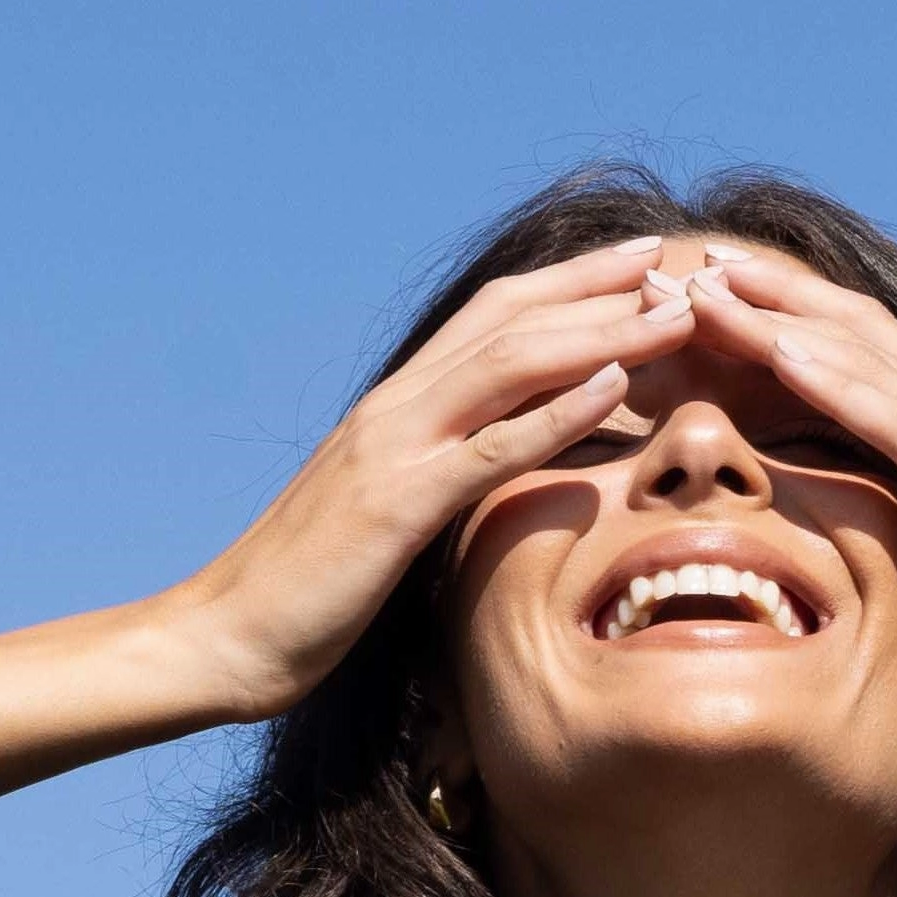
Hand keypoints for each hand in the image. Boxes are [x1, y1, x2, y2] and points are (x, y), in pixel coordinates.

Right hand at [170, 241, 697, 720]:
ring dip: (602, 332)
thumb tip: (484, 481)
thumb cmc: (302, 596)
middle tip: (672, 258)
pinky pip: (491, 446)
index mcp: (394, 410)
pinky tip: (616, 387)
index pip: (490, 322)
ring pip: (513, 362)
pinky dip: (557, 410)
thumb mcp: (379, 524)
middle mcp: (396, 408)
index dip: (565, 289)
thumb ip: (431, 487)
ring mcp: (395, 448)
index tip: (634, 268)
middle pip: (509, 317)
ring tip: (673, 311)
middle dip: (596, 284)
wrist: (223, 638)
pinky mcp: (399, 505)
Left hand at [676, 250, 896, 718]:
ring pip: (861, 353)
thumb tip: (887, 537)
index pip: (862, 355)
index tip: (711, 301)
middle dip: (764, 293)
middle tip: (681, 263)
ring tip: (700, 283)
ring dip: (775, 313)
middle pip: (850, 328)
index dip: (785, 319)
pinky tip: (777, 349)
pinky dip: (834, 375)